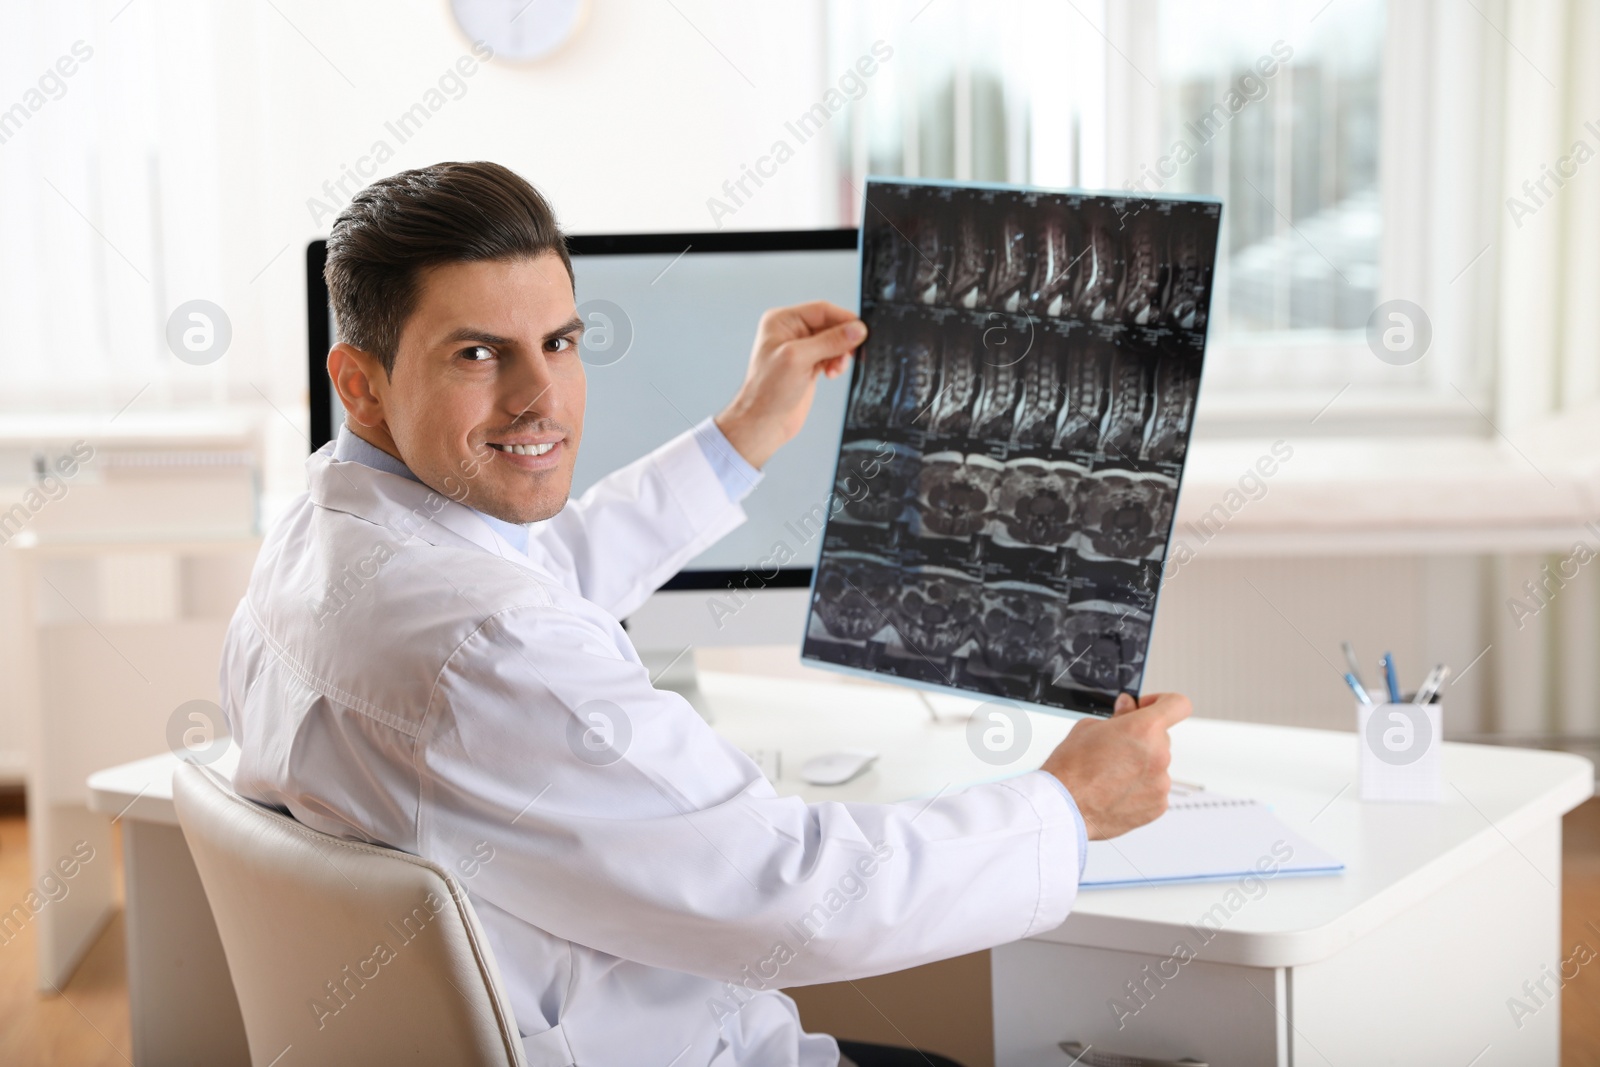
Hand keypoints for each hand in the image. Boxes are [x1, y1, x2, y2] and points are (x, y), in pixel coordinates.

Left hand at [715, 301, 865, 468]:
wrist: (763, 423)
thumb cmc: (766, 391)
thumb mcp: (799, 359)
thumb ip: (829, 341)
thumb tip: (856, 330)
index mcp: (781, 321)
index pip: (821, 310)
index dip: (842, 320)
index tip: (860, 331)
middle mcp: (790, 333)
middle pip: (830, 326)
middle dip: (842, 340)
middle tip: (849, 353)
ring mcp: (800, 350)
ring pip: (834, 342)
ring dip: (840, 354)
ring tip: (835, 368)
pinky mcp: (808, 366)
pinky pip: (832, 356)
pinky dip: (837, 363)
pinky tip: (832, 373)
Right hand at [1040, 691, 1191, 839]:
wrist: (1064, 807)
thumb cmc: (1071, 769)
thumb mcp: (1089, 728)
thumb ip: (1118, 716)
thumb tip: (1129, 708)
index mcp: (1144, 729)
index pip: (1177, 704)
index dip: (1163, 702)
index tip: (1147, 709)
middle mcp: (1158, 754)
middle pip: (1160, 737)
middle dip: (1142, 739)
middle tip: (1116, 748)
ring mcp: (1161, 782)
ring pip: (1157, 765)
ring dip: (1140, 765)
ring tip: (1111, 775)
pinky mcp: (1158, 805)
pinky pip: (1154, 788)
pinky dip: (1140, 788)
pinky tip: (1117, 791)